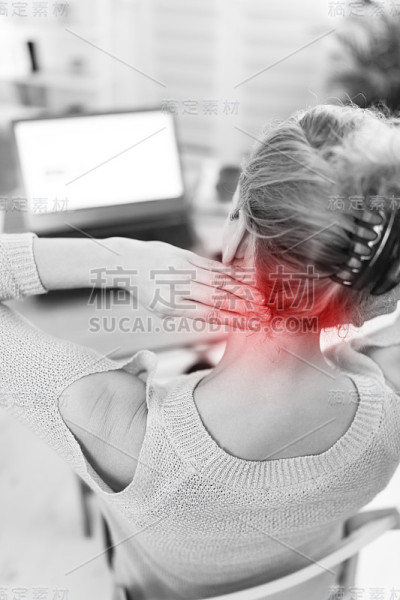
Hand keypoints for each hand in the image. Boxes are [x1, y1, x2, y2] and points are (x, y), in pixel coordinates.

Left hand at [114, 239, 263, 326]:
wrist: (128, 261)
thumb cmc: (146, 290)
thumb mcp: (161, 308)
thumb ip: (189, 313)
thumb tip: (219, 320)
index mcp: (171, 305)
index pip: (208, 314)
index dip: (232, 319)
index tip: (250, 324)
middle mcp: (178, 286)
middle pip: (217, 297)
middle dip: (243, 305)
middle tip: (263, 312)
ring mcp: (183, 269)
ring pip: (218, 280)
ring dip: (242, 288)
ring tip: (260, 297)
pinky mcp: (187, 256)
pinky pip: (213, 266)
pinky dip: (231, 272)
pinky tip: (246, 277)